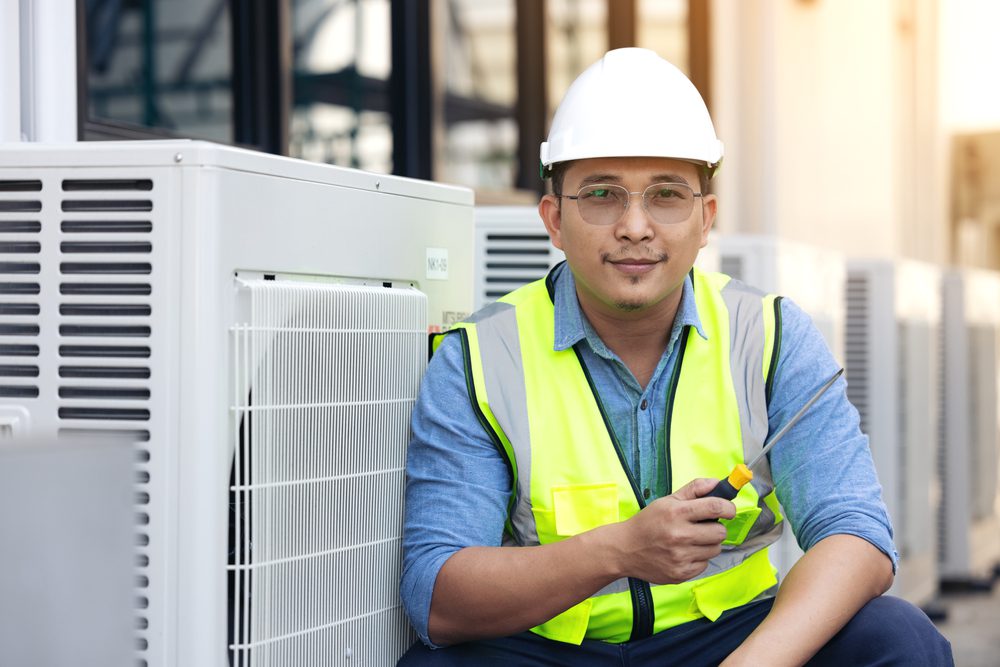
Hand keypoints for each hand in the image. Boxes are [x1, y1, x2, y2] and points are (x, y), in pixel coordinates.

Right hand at [613, 478, 734, 583]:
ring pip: (715, 549)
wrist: (624, 549)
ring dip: (708, 544)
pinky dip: (699, 558)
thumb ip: (694, 489)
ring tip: (691, 540)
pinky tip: (684, 553)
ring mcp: (680, 556)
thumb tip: (717, 483)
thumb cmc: (648, 522)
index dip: (728, 508)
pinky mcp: (681, 573)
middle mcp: (679, 535)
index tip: (729, 510)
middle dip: (716, 528)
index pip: (715, 507)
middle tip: (703, 526)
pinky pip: (705, 564)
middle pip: (720, 532)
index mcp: (676, 512)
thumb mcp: (667, 501)